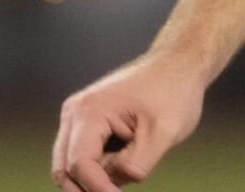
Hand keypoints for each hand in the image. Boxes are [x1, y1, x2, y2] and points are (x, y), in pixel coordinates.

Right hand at [51, 52, 205, 191]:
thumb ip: (134, 165)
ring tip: (134, 161)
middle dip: (90, 188)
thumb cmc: (174, 92)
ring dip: (96, 178)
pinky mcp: (87, 125)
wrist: (178, 64)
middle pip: (65, 170)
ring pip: (71, 167)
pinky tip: (129, 157)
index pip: (80, 165)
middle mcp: (75, 113)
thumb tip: (112, 186)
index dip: (98, 190)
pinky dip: (101, 169)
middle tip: (119, 190)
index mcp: (90, 111)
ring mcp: (78, 118)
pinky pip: (84, 158)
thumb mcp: (163, 133)